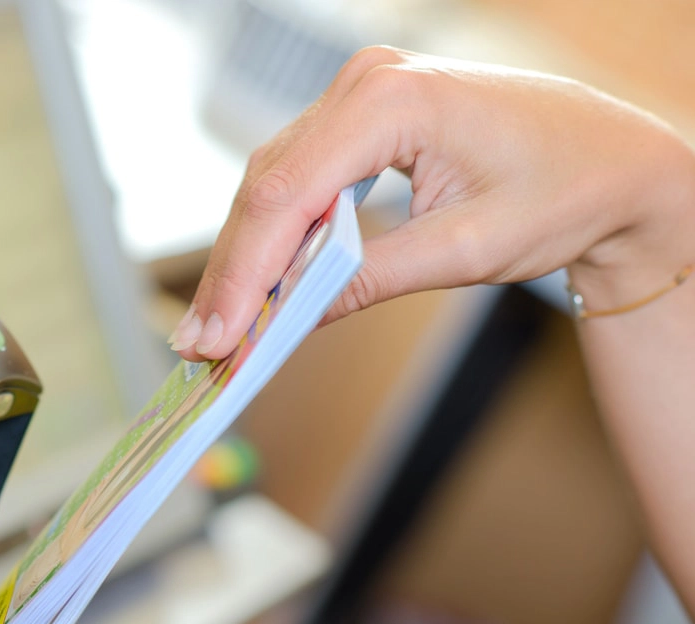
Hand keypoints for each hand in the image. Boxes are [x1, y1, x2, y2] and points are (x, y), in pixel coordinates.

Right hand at [170, 47, 694, 359]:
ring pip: (273, 183)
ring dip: (247, 256)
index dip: (242, 274)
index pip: (286, 196)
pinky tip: (261, 281)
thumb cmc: (564, 191)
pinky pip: (300, 176)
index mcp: (392, 99)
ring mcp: (360, 93)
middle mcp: (364, 82)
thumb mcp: (464, 251)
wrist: (616, 159)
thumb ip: (367, 280)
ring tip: (223, 324)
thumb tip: (288, 319)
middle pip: (267, 188)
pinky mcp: (363, 116)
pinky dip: (277, 234)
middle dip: (233, 272)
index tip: (217, 339)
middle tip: (203, 345)